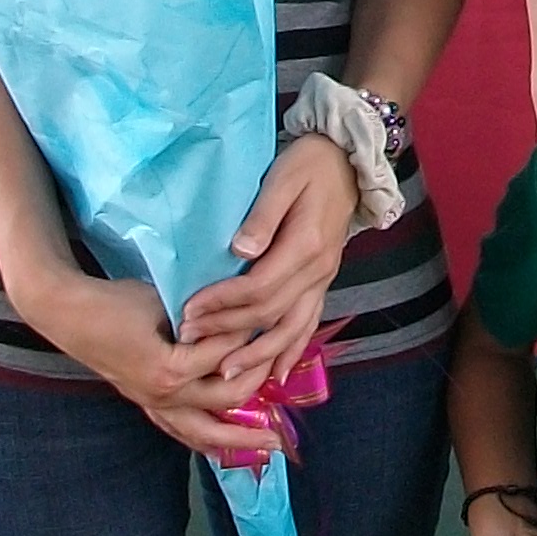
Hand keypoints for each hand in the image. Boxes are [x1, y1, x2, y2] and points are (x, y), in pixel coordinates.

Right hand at [23, 270, 274, 457]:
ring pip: (202, 432)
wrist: (70, 315)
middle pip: (225, 404)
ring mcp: (153, 403)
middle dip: (260, 398)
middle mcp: (165, 395)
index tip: (269, 328)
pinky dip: (205, 440)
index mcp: (171, 369)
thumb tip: (240, 315)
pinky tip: (223, 446)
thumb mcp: (163, 300)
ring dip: (238, 440)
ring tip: (270, 447)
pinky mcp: (145, 402)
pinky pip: (179, 430)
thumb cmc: (115, 302)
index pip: (226, 360)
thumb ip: (201, 315)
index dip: (249, 341)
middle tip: (289, 392)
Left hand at [179, 136, 358, 395]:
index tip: (189, 309)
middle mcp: (318, 270)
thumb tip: (240, 250)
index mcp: (306, 245)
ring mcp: (323, 279)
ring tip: (227, 374)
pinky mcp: (322, 282)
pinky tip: (276, 373)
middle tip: (191, 340)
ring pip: (292, 328)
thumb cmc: (309, 164)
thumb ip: (262, 216)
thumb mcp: (282, 179)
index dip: (222, 302)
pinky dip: (291, 350)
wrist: (347, 161)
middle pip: (270, 313)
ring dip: (259, 354)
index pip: (259, 287)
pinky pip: (308, 324)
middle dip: (228, 330)